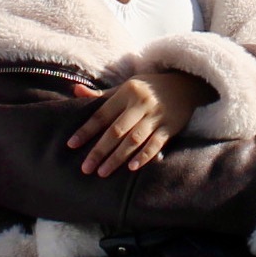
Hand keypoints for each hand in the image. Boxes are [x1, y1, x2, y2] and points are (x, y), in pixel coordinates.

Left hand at [65, 72, 208, 175]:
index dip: (86, 130)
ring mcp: (156, 116)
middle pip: (116, 131)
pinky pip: (155, 144)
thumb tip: (76, 91)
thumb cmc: (148, 88)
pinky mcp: (170, 127)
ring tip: (103, 172)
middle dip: (99, 151)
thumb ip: (102, 95)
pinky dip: (143, 156)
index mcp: (126, 93)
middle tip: (86, 168)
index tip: (71, 145)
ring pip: (134, 140)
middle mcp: (140, 104)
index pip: (102, 114)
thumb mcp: (126, 86)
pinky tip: (131, 168)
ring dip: (117, 157)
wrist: (185, 84)